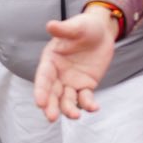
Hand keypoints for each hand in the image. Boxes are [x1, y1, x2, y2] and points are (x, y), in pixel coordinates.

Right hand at [34, 5, 117, 121]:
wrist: (102, 31)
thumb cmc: (85, 26)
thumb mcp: (76, 26)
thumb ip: (64, 29)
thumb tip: (50, 25)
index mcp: (50, 60)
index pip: (43, 78)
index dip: (41, 90)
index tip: (40, 103)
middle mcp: (58, 74)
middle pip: (52, 94)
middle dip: (50, 106)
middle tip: (51, 117)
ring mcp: (71, 82)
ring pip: (67, 100)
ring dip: (69, 109)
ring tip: (76, 115)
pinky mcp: (86, 86)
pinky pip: (85, 98)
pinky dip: (88, 104)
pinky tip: (94, 107)